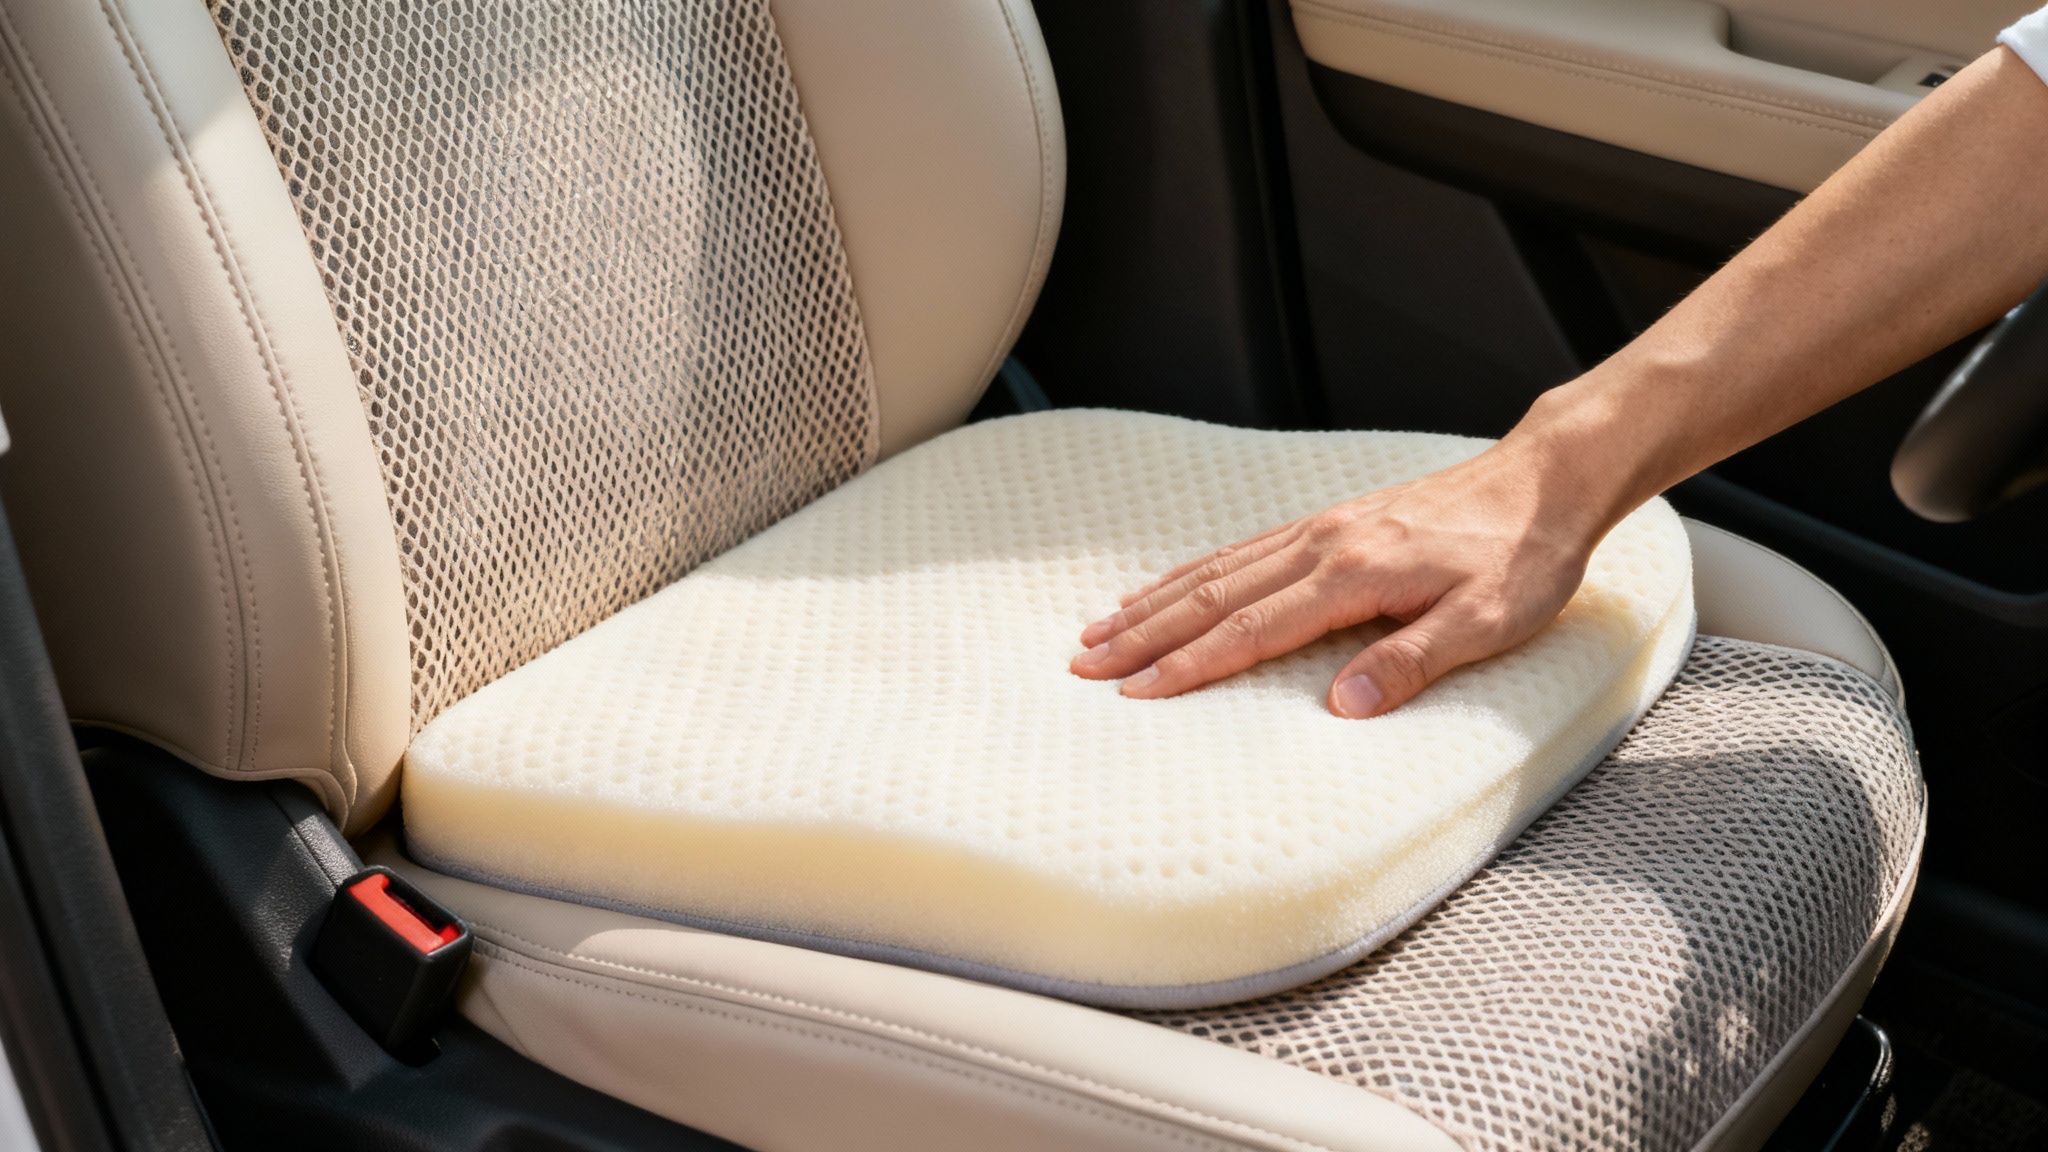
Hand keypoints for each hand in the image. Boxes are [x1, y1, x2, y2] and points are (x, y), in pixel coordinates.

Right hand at [1068, 439, 1607, 716]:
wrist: (1544, 480)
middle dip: (1145, 634)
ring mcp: (1320, 529)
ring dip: (1154, 602)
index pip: (1252, 629)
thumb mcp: (1488, 621)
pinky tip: (1166, 588)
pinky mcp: (1328, 523)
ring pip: (1217, 569)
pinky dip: (1191, 573)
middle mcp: (1323, 545)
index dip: (1190, 665)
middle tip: (1085, 665)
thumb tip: (1343, 706)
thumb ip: (1413, 662)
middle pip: (1213, 595)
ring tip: (1100, 628)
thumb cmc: (1523, 558)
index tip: (1137, 691)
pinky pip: (1241, 550)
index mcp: (1355, 573)